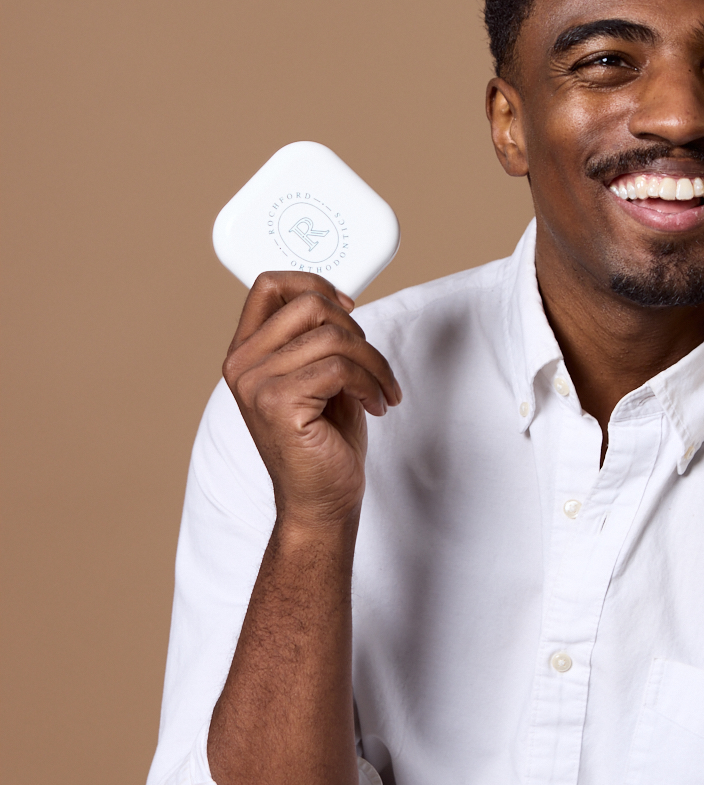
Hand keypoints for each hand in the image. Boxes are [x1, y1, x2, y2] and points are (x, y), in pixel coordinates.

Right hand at [222, 272, 401, 529]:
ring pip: (332, 337)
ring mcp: (256, 384)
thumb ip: (314, 338)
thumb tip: (337, 300)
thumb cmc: (323, 441)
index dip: (314, 283)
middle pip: (308, 304)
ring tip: (381, 391)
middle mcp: (242, 365)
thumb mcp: (317, 376)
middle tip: (372, 365)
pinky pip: (340, 368)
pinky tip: (375, 405)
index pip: (269, 285)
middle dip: (356, 331)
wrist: (320, 501)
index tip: (348, 309)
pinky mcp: (279, 403)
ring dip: (373, 363)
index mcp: (246, 353)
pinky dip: (370, 384)